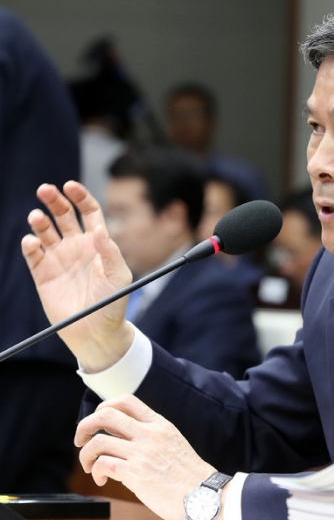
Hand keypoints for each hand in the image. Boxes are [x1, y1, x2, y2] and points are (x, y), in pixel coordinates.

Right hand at [21, 181, 134, 371]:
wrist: (96, 332)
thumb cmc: (113, 303)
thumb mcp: (118, 277)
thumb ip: (109, 252)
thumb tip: (98, 230)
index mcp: (97, 243)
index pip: (88, 212)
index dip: (80, 197)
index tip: (69, 186)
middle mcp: (77, 246)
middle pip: (63, 215)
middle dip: (54, 200)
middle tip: (45, 190)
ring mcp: (59, 259)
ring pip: (45, 231)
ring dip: (39, 220)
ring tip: (37, 218)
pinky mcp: (43, 274)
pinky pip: (32, 253)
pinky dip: (29, 244)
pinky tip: (32, 242)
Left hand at [75, 395, 230, 519]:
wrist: (203, 494)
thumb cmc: (188, 474)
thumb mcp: (173, 442)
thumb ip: (151, 436)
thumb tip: (124, 439)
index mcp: (159, 424)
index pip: (126, 401)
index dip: (105, 406)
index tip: (98, 420)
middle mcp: (149, 434)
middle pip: (106, 415)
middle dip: (85, 425)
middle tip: (81, 439)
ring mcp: (142, 452)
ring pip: (98, 441)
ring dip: (86, 454)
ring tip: (90, 466)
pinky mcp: (136, 473)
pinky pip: (104, 464)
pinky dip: (97, 471)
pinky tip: (103, 479)